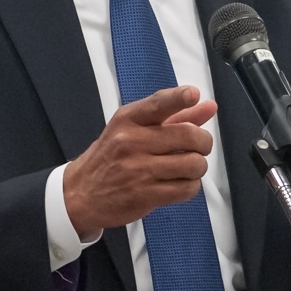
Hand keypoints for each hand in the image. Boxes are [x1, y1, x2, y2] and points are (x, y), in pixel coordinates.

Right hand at [63, 85, 217, 238]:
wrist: (80, 194)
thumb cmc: (113, 156)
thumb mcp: (133, 129)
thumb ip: (175, 116)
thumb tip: (210, 106)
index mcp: (128, 119)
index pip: (157, 104)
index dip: (179, 98)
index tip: (193, 95)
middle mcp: (132, 141)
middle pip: (189, 136)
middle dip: (203, 142)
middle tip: (198, 147)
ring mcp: (138, 170)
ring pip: (193, 164)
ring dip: (198, 167)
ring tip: (187, 168)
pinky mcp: (144, 195)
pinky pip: (187, 189)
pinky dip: (191, 186)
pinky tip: (179, 183)